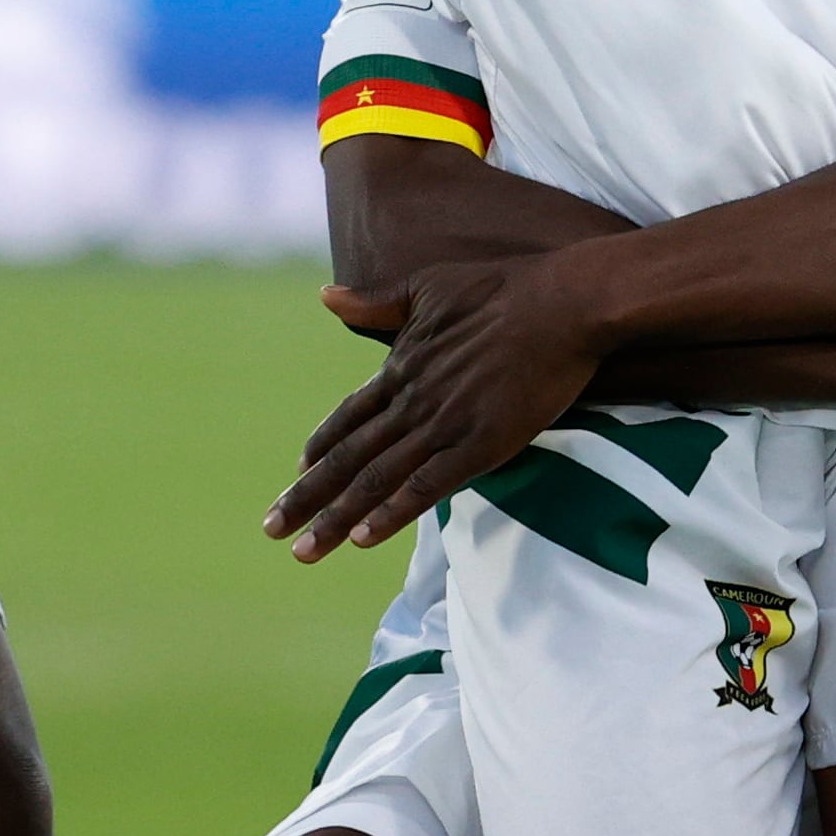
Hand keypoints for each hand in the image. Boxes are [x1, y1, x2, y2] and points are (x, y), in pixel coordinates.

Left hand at [263, 252, 611, 557]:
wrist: (564, 303)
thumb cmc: (505, 287)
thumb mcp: (430, 285)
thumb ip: (377, 303)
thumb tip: (324, 296)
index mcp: (403, 366)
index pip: (349, 417)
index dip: (321, 447)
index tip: (297, 472)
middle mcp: (413, 400)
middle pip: (349, 458)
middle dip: (307, 498)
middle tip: (271, 529)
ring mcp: (444, 424)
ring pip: (377, 480)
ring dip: (336, 518)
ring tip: (304, 550)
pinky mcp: (480, 445)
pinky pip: (426, 487)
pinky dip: (391, 514)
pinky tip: (363, 539)